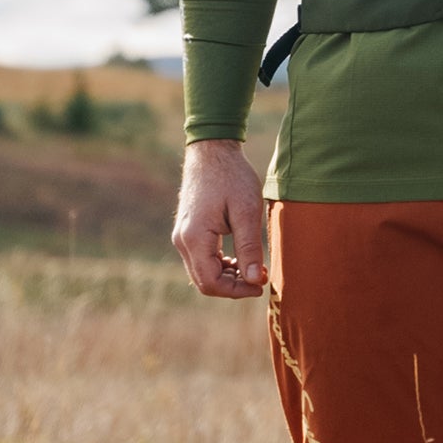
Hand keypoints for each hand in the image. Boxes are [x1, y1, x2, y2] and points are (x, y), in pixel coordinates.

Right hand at [173, 139, 267, 297]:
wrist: (212, 152)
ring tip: (254, 267)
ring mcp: (182, 236)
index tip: (260, 284)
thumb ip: (249, 247)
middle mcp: (182, 240)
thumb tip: (254, 279)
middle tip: (260, 277)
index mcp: (194, 238)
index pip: (211, 282)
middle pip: (204, 281)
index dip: (237, 290)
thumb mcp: (246, 211)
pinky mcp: (187, 231)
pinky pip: (201, 259)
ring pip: (202, 272)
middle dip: (233, 286)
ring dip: (227, 276)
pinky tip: (240, 258)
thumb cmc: (232, 177)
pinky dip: (220, 265)